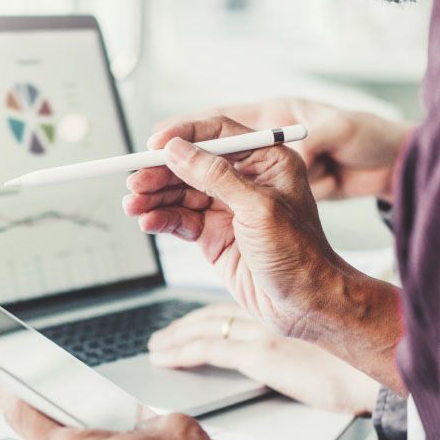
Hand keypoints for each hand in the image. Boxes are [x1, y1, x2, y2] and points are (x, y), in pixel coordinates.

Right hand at [125, 115, 341, 340]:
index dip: (184, 137)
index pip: (219, 134)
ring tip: (133, 205)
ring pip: (181, 193)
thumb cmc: (300, 255)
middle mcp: (247, 181)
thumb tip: (178, 151)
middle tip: (135, 181)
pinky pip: (181, 220)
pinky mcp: (214, 235)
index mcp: (268, 162)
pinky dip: (162, 220)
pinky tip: (148, 222)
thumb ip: (215, 177)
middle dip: (161, 172)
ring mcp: (228, 209)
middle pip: (193, 164)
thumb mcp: (258, 208)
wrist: (306, 304)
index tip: (154, 145)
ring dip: (155, 198)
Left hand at [149, 303, 380, 414]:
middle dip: (182, 324)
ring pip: (203, 329)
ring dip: (174, 337)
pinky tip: (164, 358)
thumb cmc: (358, 356)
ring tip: (155, 348)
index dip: (204, 314)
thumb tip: (295, 360)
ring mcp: (261, 331)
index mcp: (280, 308)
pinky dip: (181, 352)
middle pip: (211, 315)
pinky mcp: (260, 353)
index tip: (186, 321)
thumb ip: (301, 345)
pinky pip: (208, 350)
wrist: (377, 361)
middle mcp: (267, 314)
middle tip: (161, 334)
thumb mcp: (321, 345)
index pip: (231, 307)